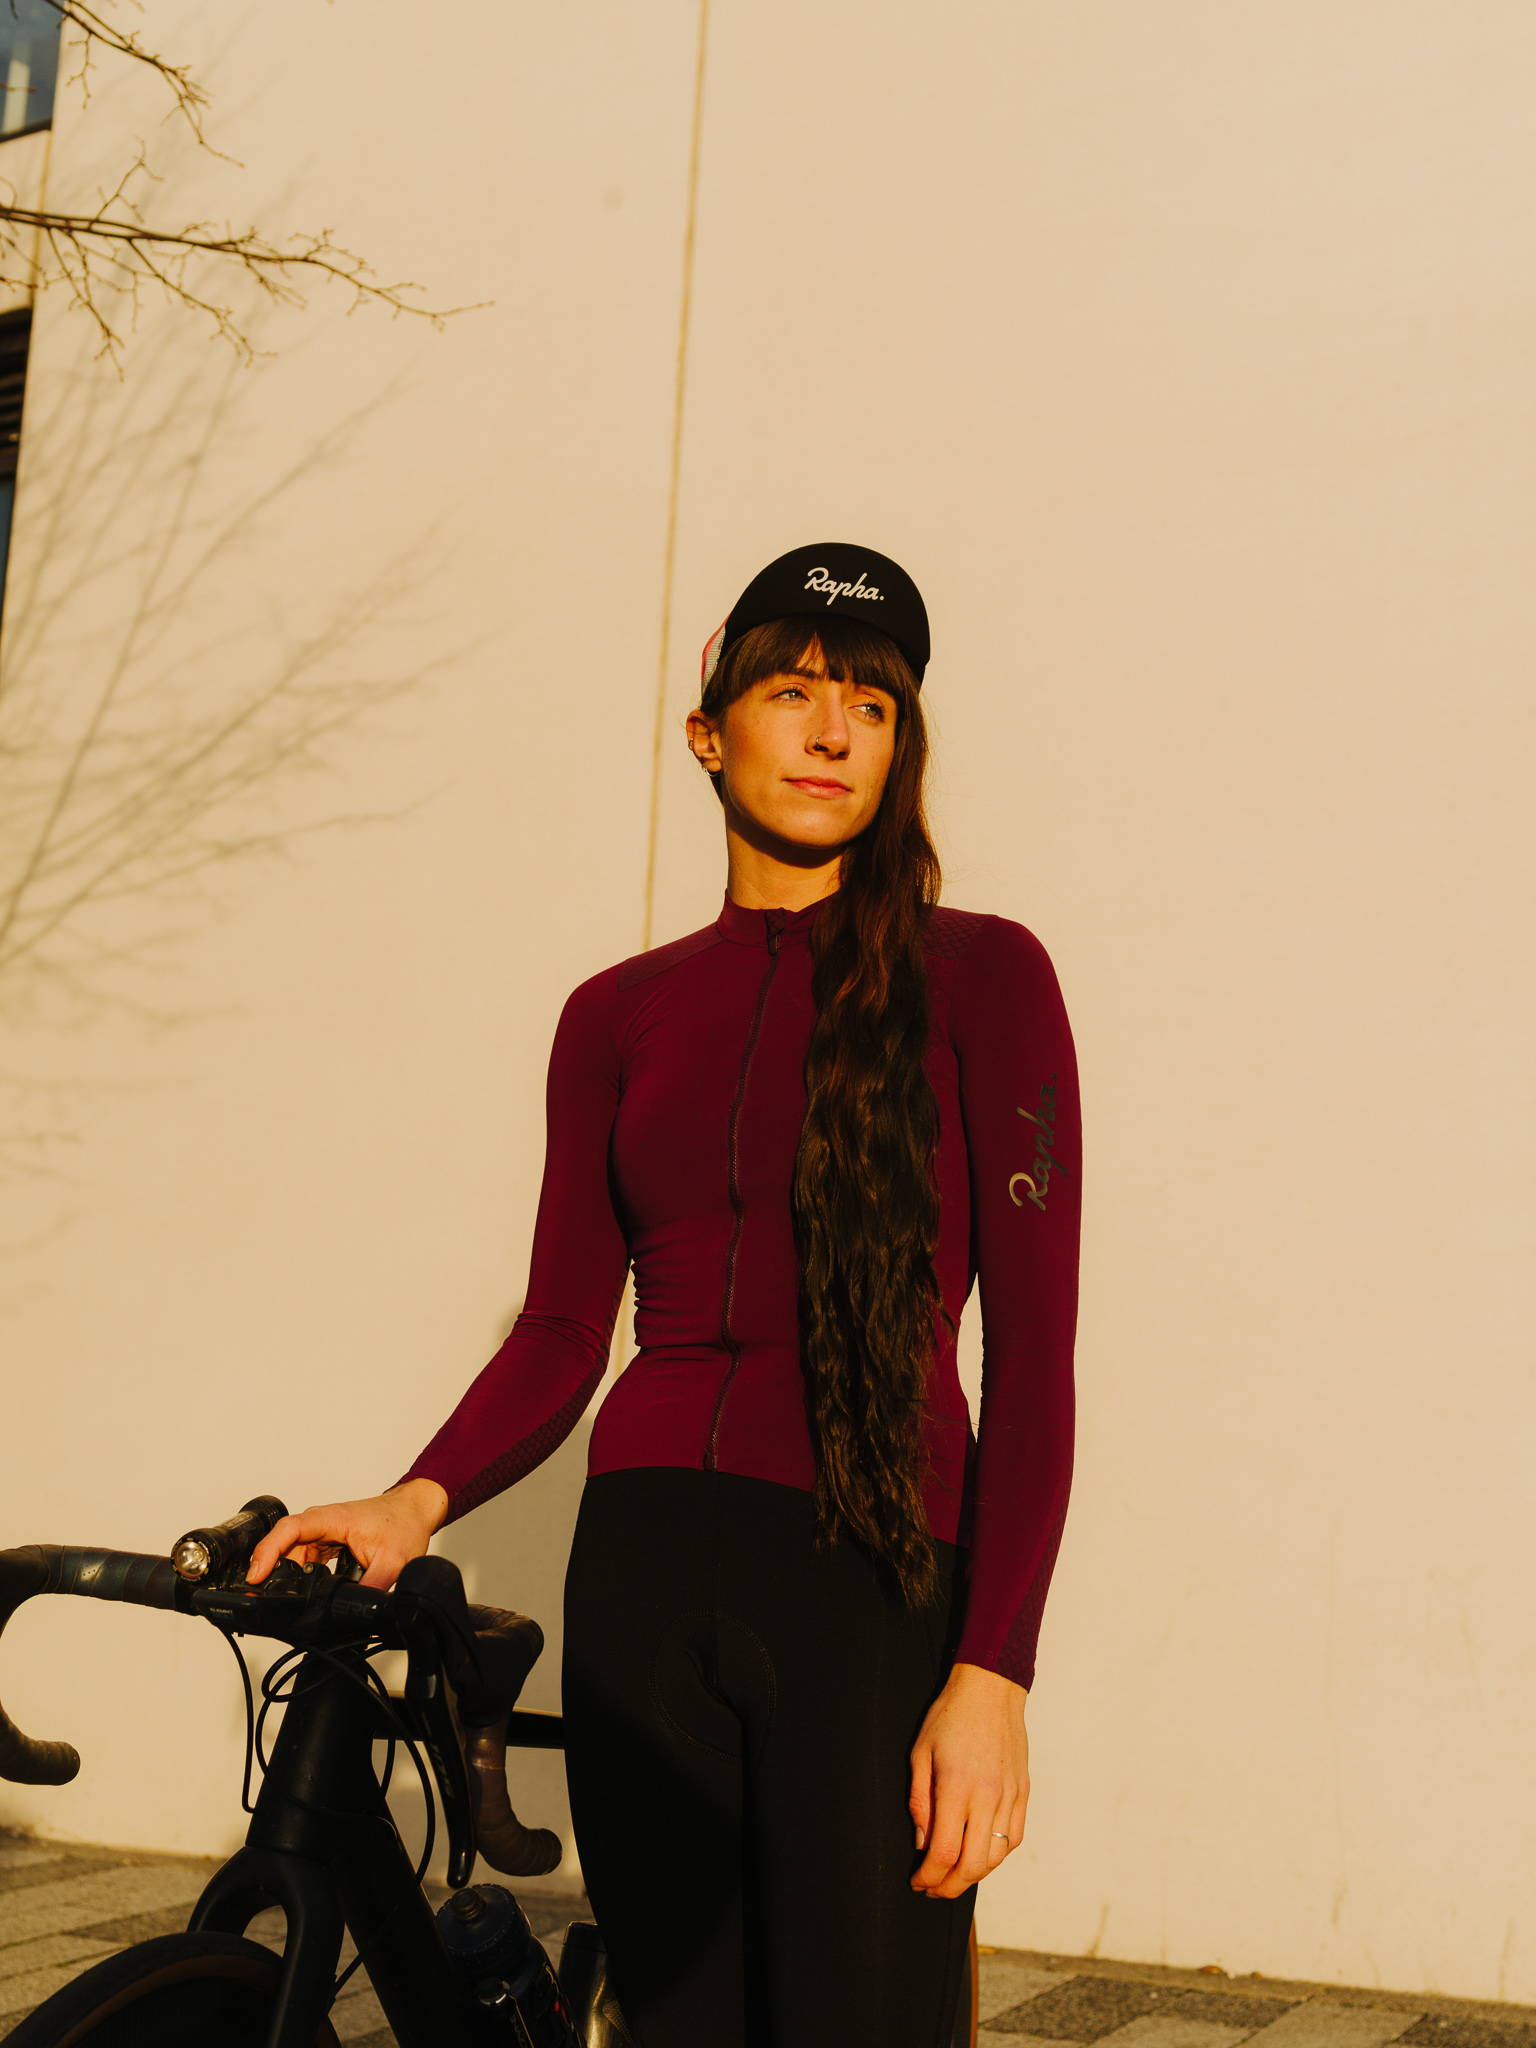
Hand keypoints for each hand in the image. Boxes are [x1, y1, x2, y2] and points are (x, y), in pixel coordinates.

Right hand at [245, 1478, 448, 1592]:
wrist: (415, 1511)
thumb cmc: (404, 1523)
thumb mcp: (394, 1561)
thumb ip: (373, 1588)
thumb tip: (356, 1612)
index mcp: (332, 1519)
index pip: (290, 1529)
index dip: (268, 1551)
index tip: (256, 1575)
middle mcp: (321, 1524)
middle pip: (283, 1546)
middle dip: (270, 1572)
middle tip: (263, 1601)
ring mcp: (321, 1534)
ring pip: (291, 1557)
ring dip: (284, 1578)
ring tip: (280, 1604)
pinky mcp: (325, 1544)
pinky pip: (302, 1561)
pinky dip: (298, 1578)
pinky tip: (298, 1596)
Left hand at [908, 1660, 1029, 1898]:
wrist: (990, 1689)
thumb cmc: (949, 1717)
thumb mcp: (920, 1753)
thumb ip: (919, 1801)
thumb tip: (922, 1844)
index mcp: (957, 1787)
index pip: (943, 1852)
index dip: (929, 1877)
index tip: (917, 1881)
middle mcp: (987, 1797)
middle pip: (973, 1865)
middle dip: (949, 1887)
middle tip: (933, 1889)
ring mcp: (1009, 1797)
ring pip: (997, 1858)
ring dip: (974, 1876)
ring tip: (954, 1875)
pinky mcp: (1023, 1793)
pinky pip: (1014, 1839)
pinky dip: (997, 1856)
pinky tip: (981, 1854)